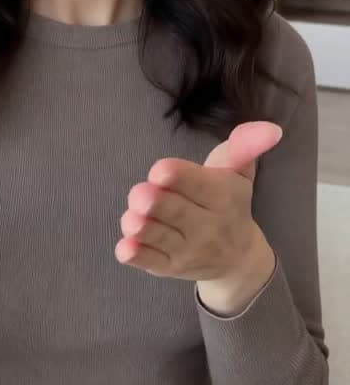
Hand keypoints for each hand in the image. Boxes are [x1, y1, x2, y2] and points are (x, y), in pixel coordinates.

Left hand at [115, 121, 281, 290]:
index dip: (179, 177)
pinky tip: (125, 248)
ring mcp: (188, 250)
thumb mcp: (239, 171)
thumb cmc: (231, 202)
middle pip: (176, 212)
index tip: (160, 170)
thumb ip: (245, 145)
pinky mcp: (170, 267)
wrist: (239, 259)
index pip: (200, 185)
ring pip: (161, 237)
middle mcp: (207, 226)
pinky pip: (151, 261)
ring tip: (131, 219)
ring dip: (142, 228)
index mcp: (223, 197)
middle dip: (155, 202)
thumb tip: (272, 128)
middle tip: (139, 194)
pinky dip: (137, 255)